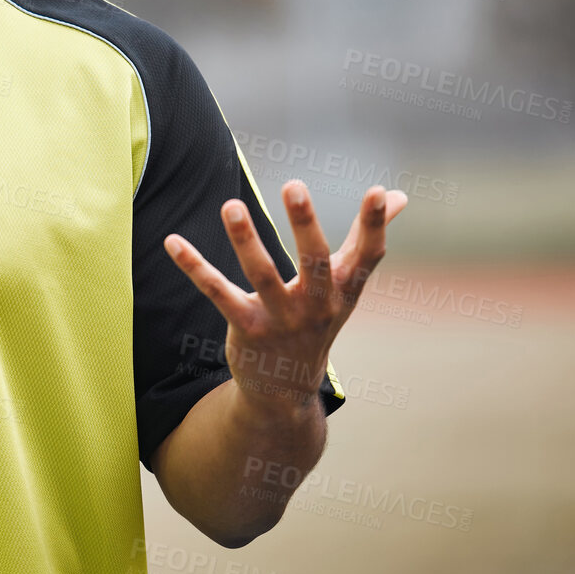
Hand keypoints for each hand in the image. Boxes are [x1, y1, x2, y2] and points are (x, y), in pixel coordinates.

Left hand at [162, 181, 408, 417]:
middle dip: (305, 224)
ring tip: (230, 205)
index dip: (375, 225)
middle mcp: (316, 305)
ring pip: (262, 276)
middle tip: (294, 185)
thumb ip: (367, 237)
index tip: (378, 192)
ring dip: (246, 240)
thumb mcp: (347, 285)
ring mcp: (281, 319)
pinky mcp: (246, 329)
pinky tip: (172, 241)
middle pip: (315, 262)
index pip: (366, 256)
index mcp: (344, 290)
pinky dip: (194, 267)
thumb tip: (402, 195)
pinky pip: (218, 293)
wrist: (288, 389)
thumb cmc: (319, 320)